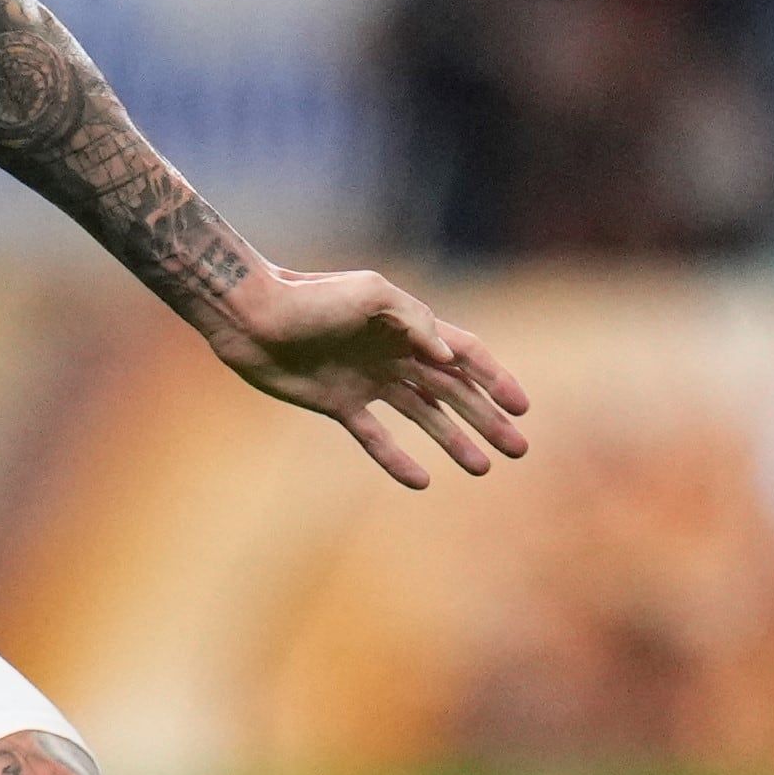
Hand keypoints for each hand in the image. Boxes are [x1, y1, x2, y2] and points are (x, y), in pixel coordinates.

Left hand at [210, 265, 529, 488]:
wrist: (251, 317)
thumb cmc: (310, 297)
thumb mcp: (370, 295)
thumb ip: (415, 321)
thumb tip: (449, 357)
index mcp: (409, 327)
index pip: (466, 355)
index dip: (496, 379)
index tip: (522, 408)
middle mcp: (394, 355)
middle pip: (453, 391)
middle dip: (487, 418)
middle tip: (517, 448)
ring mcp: (368, 381)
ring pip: (423, 416)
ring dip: (454, 440)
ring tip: (481, 467)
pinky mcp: (338, 403)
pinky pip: (376, 436)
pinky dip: (397, 458)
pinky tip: (421, 480)